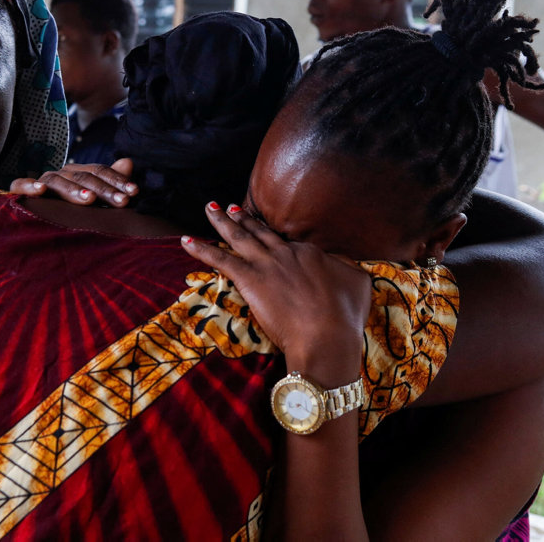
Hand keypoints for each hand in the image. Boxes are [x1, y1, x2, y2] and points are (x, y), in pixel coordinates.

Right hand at [10, 158, 138, 206]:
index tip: (134, 192)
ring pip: (57, 182)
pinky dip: (30, 186)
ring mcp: (40, 182)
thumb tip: (129, 162)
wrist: (28, 218)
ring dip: (73, 190)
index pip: (99, 172)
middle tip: (121, 201)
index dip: (117, 180)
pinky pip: (20, 185)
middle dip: (104, 189)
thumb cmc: (65, 209)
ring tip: (89, 199)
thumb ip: (109, 182)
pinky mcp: (18, 191)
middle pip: (83, 177)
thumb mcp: (90, 197)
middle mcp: (61, 175)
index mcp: (78, 175)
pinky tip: (41, 191)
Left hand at [181, 202, 369, 380]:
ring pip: (238, 236)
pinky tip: (185, 240)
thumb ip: (348, 268)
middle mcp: (286, 252)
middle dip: (243, 217)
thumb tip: (346, 263)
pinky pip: (220, 259)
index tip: (266, 232)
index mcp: (311, 252)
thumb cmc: (345, 316)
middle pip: (260, 231)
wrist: (326, 335)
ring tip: (209, 209)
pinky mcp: (249, 279)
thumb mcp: (358, 284)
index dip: (275, 237)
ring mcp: (266, 264)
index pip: (289, 242)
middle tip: (229, 207)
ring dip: (221, 222)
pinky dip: (201, 249)